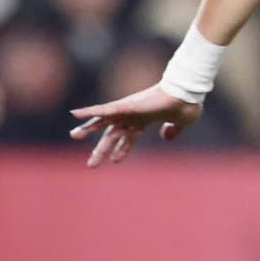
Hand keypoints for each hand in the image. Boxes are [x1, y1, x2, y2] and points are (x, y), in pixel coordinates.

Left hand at [70, 82, 202, 165]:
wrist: (185, 96)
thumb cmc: (185, 104)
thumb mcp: (181, 123)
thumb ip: (173, 130)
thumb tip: (167, 137)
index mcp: (144, 120)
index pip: (129, 137)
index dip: (122, 150)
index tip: (114, 161)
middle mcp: (133, 115)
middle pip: (112, 134)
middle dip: (102, 149)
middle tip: (91, 164)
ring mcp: (128, 110)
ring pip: (103, 121)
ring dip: (88, 129)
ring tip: (73, 135)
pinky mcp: (125, 106)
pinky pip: (103, 110)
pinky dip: (89, 112)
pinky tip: (76, 114)